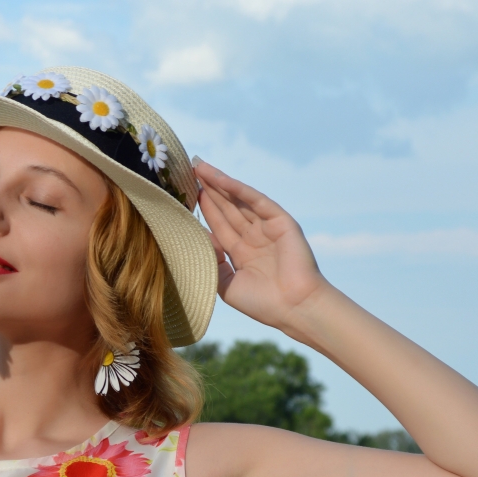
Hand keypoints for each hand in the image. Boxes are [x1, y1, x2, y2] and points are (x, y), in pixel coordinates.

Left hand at [194, 160, 328, 332]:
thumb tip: (199, 238)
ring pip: (238, 201)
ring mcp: (268, 228)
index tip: (183, 196)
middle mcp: (255, 238)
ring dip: (219, 184)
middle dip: (208, 191)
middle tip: (189, 171)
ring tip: (199, 167)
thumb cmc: (263, 303)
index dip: (204, 210)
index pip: (219, 226)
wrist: (294, 308)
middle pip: (227, 209)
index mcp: (243, 254)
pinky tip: (220, 179)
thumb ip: (213, 262)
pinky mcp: (281, 221)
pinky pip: (256, 201)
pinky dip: (238, 189)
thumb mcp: (227, 285)